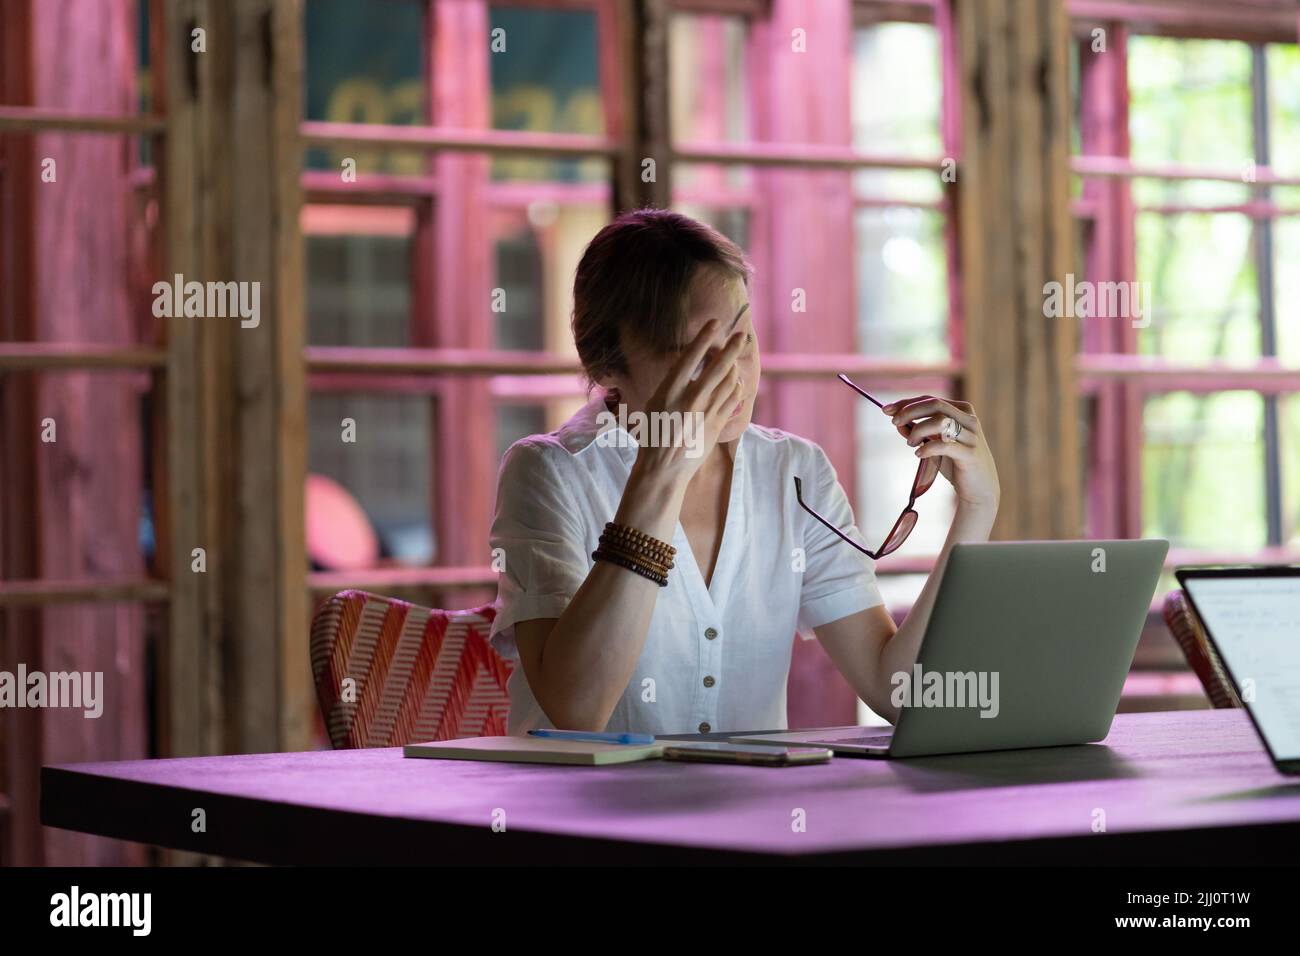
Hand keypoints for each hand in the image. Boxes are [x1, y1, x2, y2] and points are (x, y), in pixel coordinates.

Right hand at [632, 319, 747, 483]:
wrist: (662, 468)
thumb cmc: (654, 434)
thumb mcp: (654, 403)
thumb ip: (672, 384)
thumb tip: (687, 364)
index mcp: (669, 391)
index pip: (690, 357)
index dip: (704, 337)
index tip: (715, 323)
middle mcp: (690, 399)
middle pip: (718, 367)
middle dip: (732, 348)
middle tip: (741, 335)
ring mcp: (706, 413)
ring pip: (729, 382)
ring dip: (734, 367)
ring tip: (734, 360)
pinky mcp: (717, 425)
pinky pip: (733, 399)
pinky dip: (737, 387)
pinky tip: (736, 382)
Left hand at [882, 395, 999, 511]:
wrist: (979, 488)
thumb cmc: (955, 463)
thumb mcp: (935, 443)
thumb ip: (919, 432)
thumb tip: (897, 423)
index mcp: (962, 411)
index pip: (930, 399)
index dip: (907, 403)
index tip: (886, 410)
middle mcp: (969, 420)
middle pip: (935, 405)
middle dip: (910, 411)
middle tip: (894, 423)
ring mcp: (972, 436)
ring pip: (940, 422)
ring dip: (918, 430)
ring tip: (911, 444)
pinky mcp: (970, 454)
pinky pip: (945, 445)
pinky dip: (928, 448)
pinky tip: (919, 454)